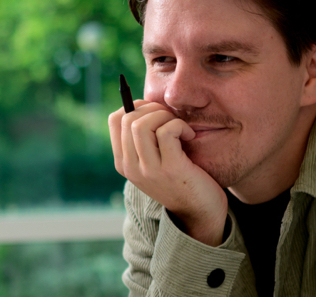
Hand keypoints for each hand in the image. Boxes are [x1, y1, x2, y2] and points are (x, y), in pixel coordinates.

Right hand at [109, 100, 227, 245]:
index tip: (156, 112)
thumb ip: (146, 139)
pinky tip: (190, 135)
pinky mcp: (170, 169)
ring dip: (166, 117)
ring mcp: (148, 170)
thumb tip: (145, 103)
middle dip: (154, 109)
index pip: (115, 120)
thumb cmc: (181, 178)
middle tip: (172, 119)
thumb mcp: (155, 160)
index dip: (137, 105)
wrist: (201, 211)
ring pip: (142, 124)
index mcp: (123, 162)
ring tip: (180, 127)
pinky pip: (166, 131)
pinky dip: (180, 125)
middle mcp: (130, 167)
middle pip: (129, 118)